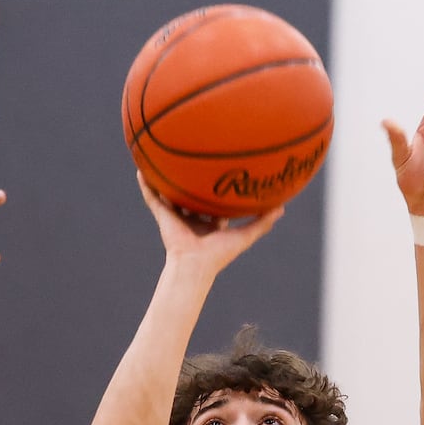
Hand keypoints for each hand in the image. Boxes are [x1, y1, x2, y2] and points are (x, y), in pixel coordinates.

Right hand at [136, 172, 282, 277]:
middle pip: (191, 196)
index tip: (222, 176)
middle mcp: (191, 218)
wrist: (195, 265)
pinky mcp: (163, 216)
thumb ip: (262, 223)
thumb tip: (282, 207)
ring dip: (164, 180)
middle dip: (191, 182)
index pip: (213, 205)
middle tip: (195, 162)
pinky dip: (146, 185)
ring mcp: (175, 216)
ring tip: (160, 160)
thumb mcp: (245, 236)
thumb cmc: (220, 255)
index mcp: (209, 223)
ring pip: (169, 194)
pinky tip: (141, 169)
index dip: (217, 192)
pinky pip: (152, 197)